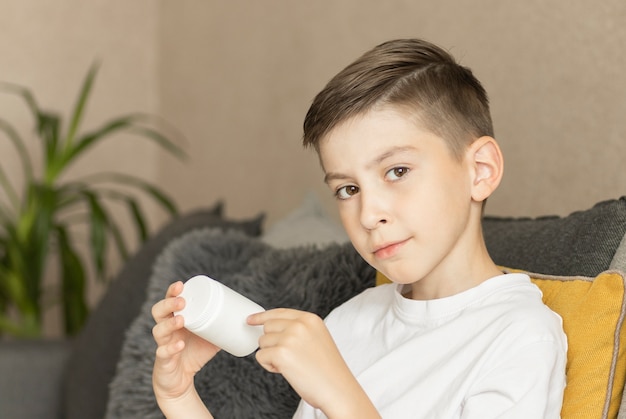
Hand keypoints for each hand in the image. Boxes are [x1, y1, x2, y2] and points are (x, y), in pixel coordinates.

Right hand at [151, 281, 218, 415]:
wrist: (180, 381)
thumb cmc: (193, 353)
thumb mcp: (210, 337)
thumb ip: (222, 326)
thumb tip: (243, 317)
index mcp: (175, 319)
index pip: (169, 301)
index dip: (172, 292)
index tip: (181, 284)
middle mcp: (166, 330)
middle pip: (159, 312)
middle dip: (169, 304)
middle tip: (182, 301)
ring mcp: (163, 344)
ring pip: (159, 330)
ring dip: (169, 324)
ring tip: (181, 320)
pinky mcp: (163, 361)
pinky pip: (162, 353)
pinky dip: (171, 348)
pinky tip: (179, 344)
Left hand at [248, 309, 379, 417]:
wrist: (338, 390)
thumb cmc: (327, 370)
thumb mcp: (317, 339)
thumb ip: (299, 329)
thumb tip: (271, 328)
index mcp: (310, 319)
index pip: (279, 312)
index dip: (262, 316)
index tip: (250, 319)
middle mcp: (300, 324)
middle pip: (267, 327)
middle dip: (272, 343)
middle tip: (289, 357)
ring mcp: (290, 338)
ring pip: (262, 342)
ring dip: (271, 355)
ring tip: (292, 365)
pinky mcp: (281, 353)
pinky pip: (261, 356)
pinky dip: (269, 366)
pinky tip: (287, 371)